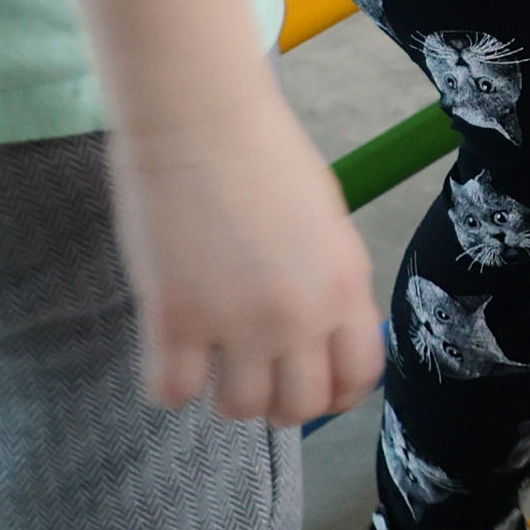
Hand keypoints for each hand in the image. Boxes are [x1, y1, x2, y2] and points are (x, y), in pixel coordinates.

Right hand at [110, 74, 383, 423]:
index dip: (337, 393)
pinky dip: (169, 385)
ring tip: (213, 361)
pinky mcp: (173, 320)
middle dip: (279, 402)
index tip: (315, 388)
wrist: (202, 119)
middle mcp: (300, 313)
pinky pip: (171, 394)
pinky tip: (171, 354)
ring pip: (239, 410)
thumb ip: (328, 282)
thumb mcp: (325, 221)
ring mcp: (236, 322)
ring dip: (225, 395)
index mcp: (346, 283)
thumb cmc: (264, 154)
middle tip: (256, 376)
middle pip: (299, 406)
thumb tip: (320, 332)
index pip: (359, 376)